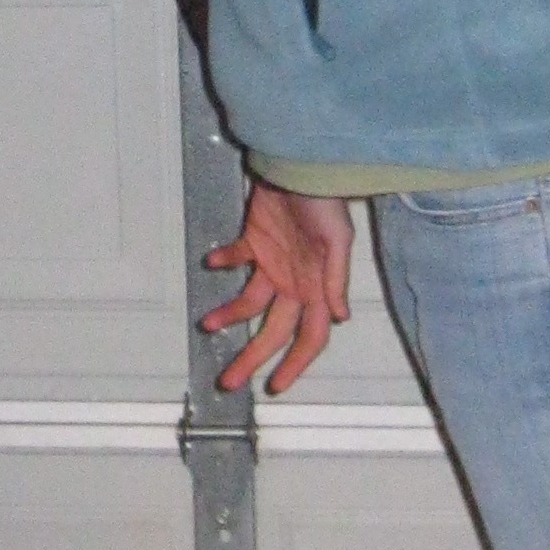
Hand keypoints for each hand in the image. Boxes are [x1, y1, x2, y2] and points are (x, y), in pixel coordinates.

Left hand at [201, 179, 352, 394]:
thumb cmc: (325, 200)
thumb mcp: (338, 241)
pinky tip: (212, 261)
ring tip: (208, 325)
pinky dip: (224, 262)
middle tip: (230, 382)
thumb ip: (336, 280)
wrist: (301, 164)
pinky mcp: (255, 241)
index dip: (295, 364)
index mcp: (316, 288)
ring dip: (229, 315)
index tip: (276, 386)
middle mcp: (294, 283)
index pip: (309, 337)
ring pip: (248, 304)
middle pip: (273, 332)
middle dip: (253, 359)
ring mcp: (273, 264)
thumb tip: (341, 316)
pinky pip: (235, 258)